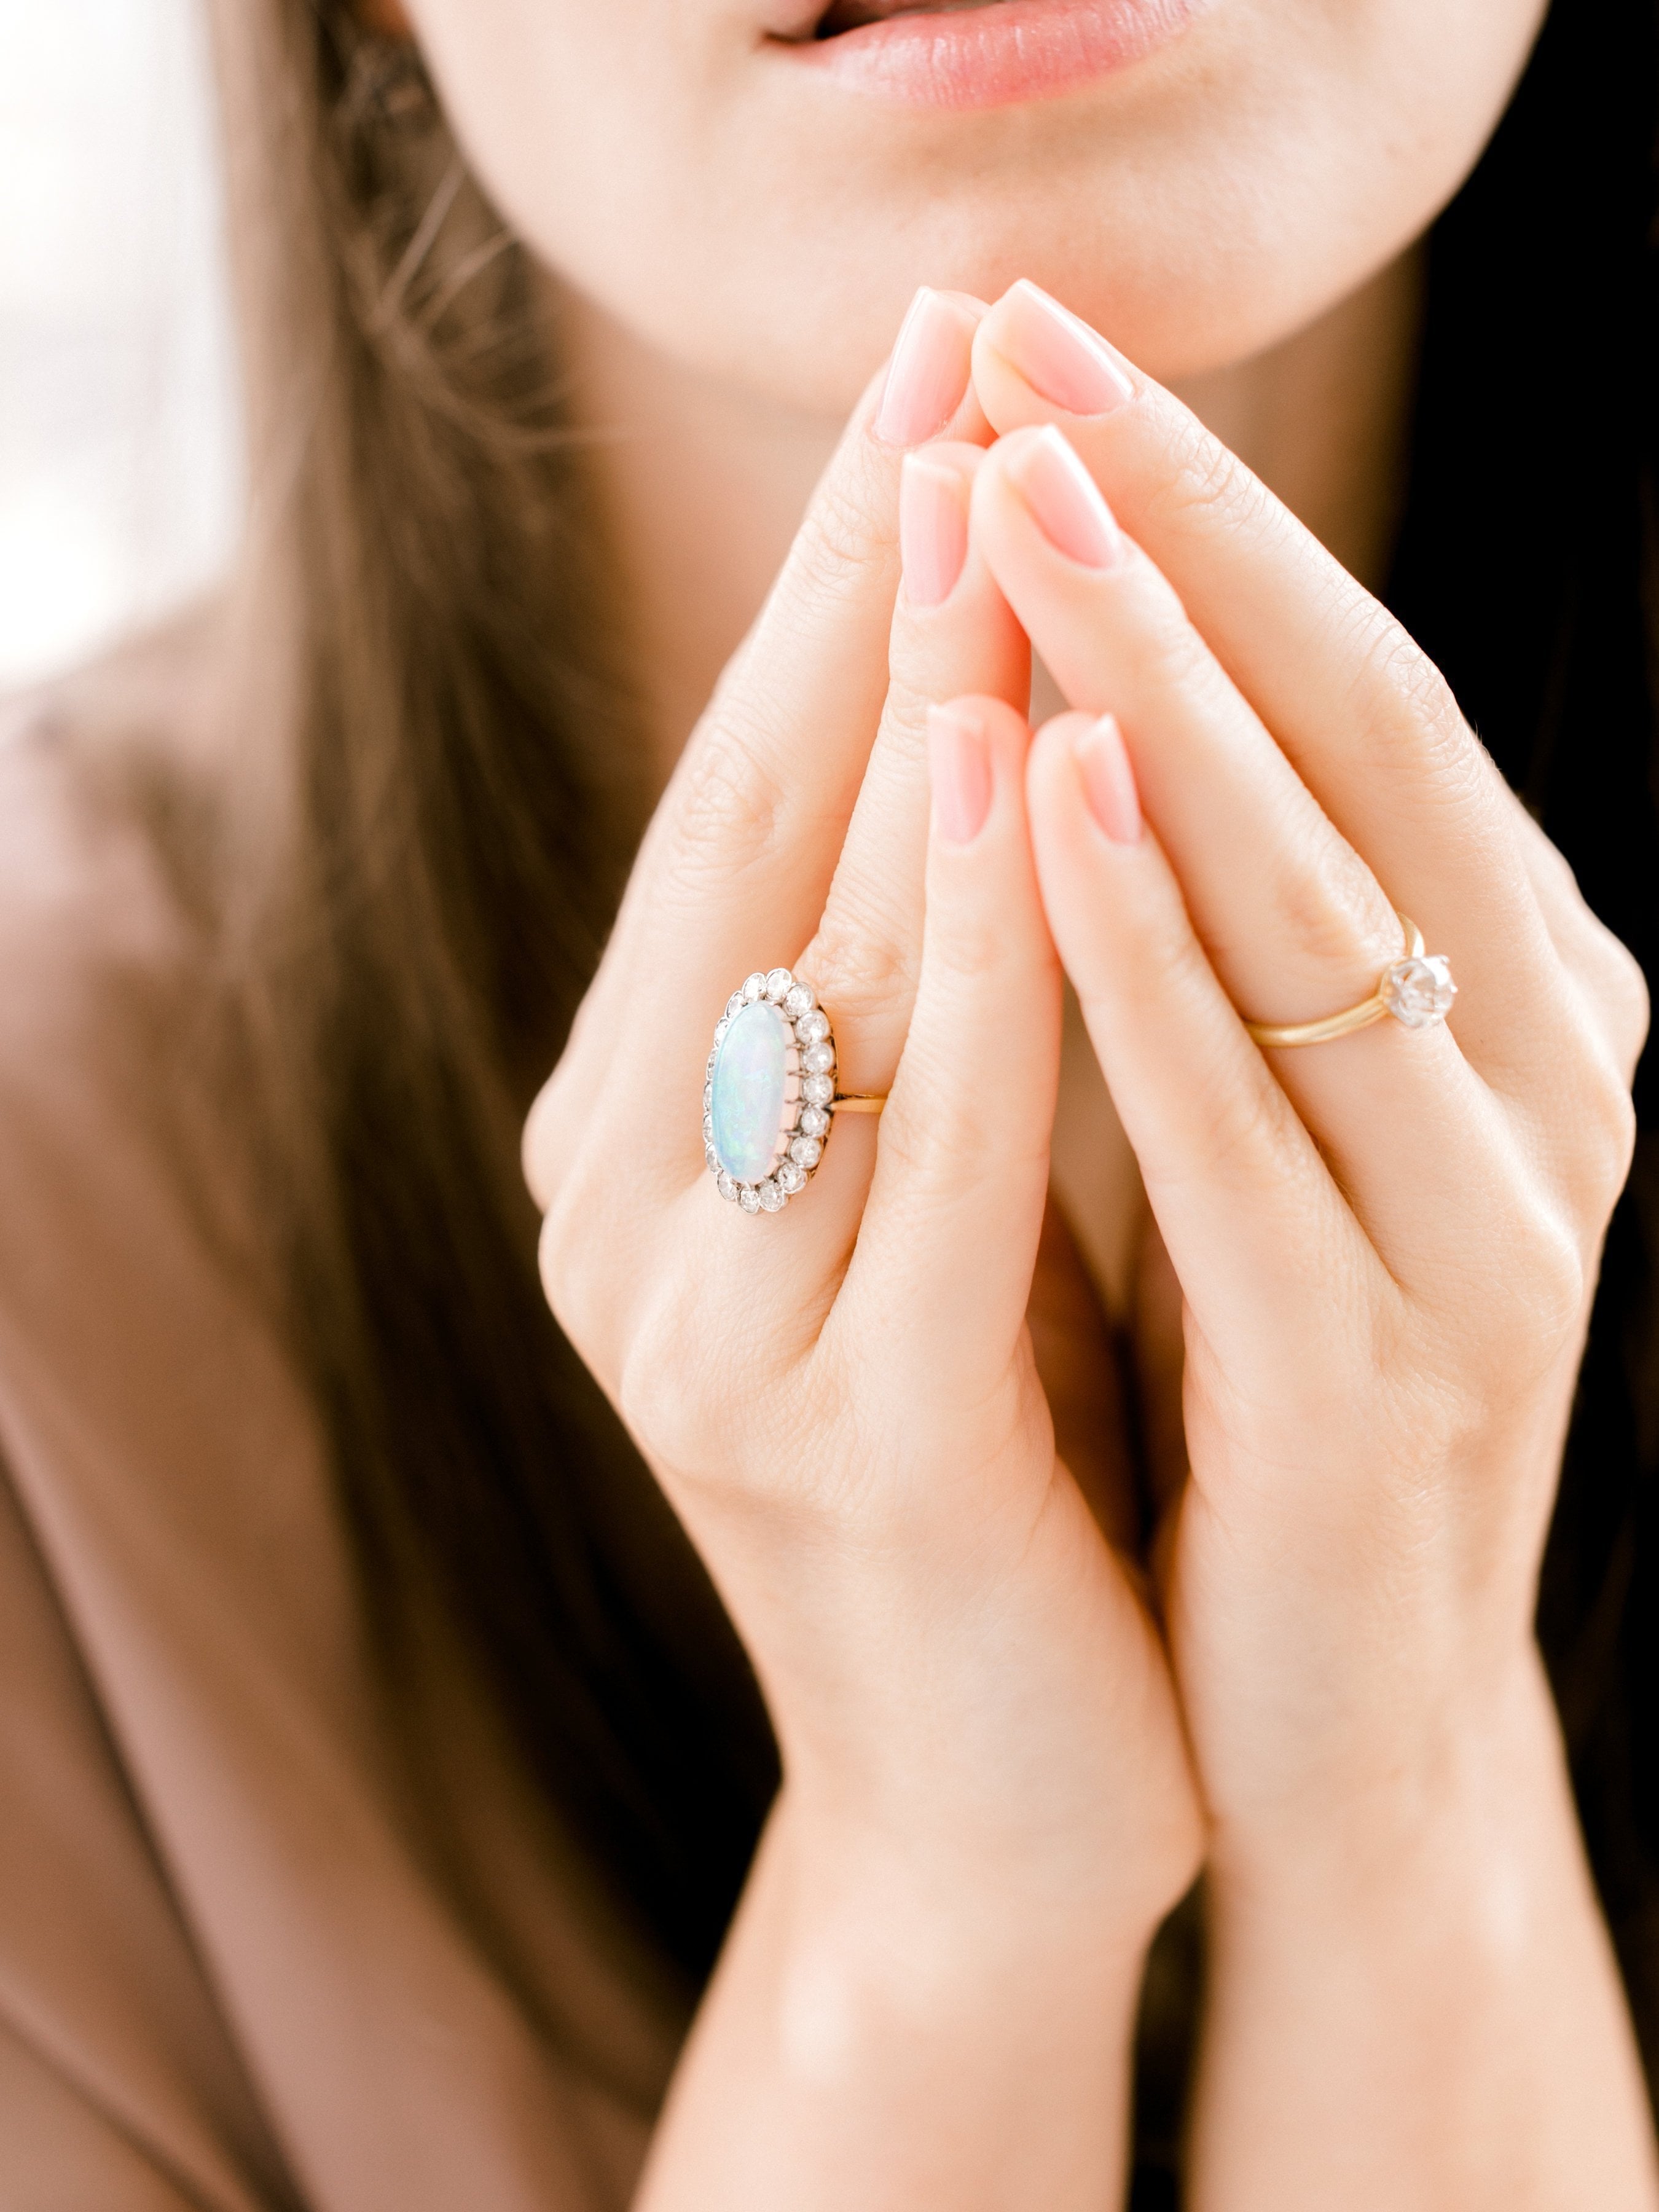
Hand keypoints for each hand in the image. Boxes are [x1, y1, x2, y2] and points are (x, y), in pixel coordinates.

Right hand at [523, 291, 1199, 2207]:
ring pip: (821, 975)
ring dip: (902, 728)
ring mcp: (714, 1332)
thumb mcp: (927, 1185)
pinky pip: (934, 1153)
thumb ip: (905, 997)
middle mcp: (630, 1215)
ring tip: (977, 505)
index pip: (734, 818)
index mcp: (641, 1143)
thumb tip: (970, 722)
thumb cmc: (999, 1447)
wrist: (1006, 1783)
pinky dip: (984, 958)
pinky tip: (1018, 773)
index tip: (917, 389)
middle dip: (849, 597)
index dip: (821, 594)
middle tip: (935, 362)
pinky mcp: (855, 1436)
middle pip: (746, 851)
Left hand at [961, 280, 1656, 2206]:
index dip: (1196, 512)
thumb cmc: (1258, 1381)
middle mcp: (1537, 1070)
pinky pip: (1245, 1122)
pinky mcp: (1388, 1369)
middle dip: (1180, 540)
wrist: (1321, 1703)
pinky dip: (1150, 953)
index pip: (1349, 694)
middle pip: (1355, 745)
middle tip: (1020, 346)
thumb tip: (1086, 684)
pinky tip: (1056, 790)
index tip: (1030, 349)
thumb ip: (1227, 930)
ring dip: (1160, 694)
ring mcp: (1487, 1220)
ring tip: (1017, 504)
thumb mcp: (1253, 1118)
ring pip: (1318, 904)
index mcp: (1509, 994)